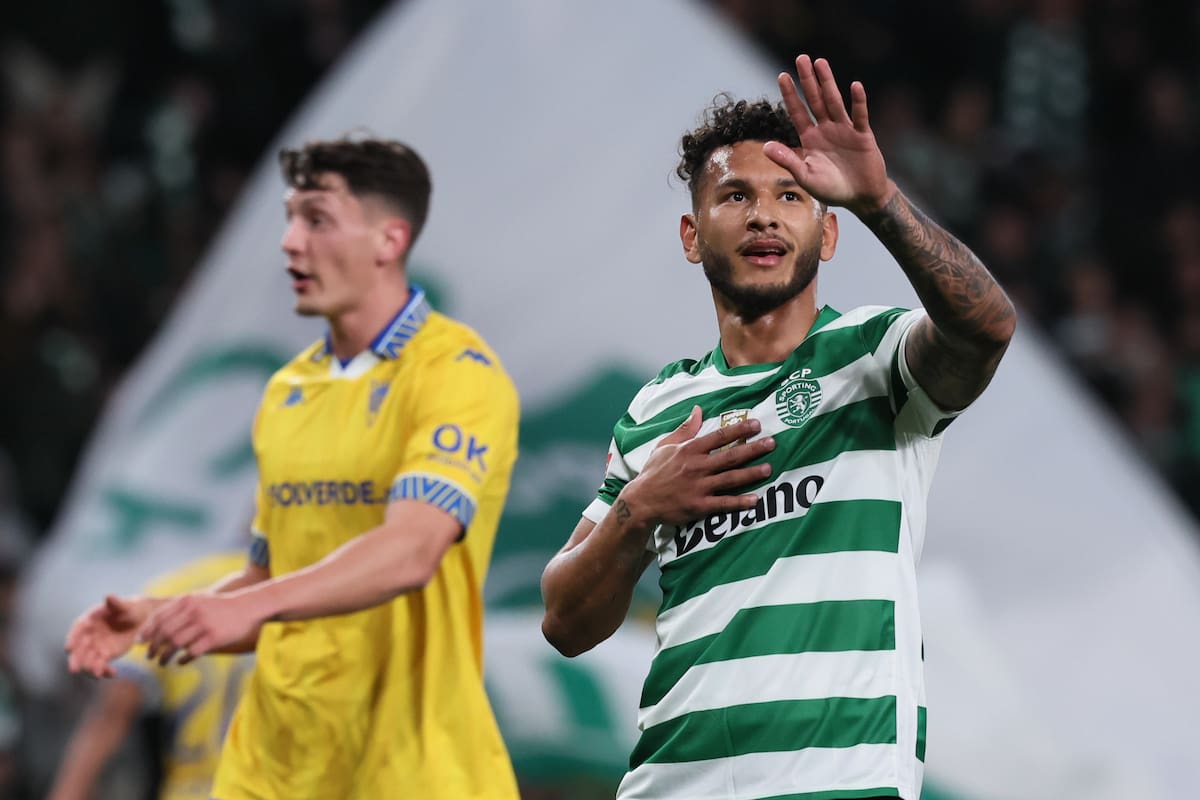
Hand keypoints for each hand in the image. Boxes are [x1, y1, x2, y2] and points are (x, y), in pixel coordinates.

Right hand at [65, 595, 153, 678]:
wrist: (142, 620)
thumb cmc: (131, 608)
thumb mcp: (126, 605)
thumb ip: (117, 603)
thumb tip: (108, 596)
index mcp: (90, 619)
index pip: (77, 629)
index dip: (71, 638)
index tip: (68, 648)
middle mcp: (89, 635)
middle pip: (78, 649)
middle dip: (76, 659)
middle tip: (74, 670)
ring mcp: (95, 646)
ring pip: (87, 660)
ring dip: (90, 668)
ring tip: (99, 673)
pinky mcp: (104, 656)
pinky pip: (100, 665)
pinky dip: (104, 671)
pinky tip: (112, 673)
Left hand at [139, 592, 262, 665]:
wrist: (247, 606)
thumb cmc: (219, 606)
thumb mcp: (198, 600)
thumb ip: (179, 609)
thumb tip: (154, 626)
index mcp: (187, 601)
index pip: (159, 617)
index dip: (147, 631)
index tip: (140, 642)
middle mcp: (193, 611)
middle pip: (165, 632)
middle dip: (153, 646)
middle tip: (149, 656)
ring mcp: (204, 624)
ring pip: (175, 643)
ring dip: (164, 656)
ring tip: (161, 662)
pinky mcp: (214, 637)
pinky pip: (191, 652)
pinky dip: (182, 660)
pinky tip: (180, 662)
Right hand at [621, 406, 773, 526]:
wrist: (640, 501)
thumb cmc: (653, 472)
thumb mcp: (665, 445)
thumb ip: (684, 429)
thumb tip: (698, 410)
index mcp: (689, 450)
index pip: (719, 437)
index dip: (739, 430)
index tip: (757, 425)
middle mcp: (697, 467)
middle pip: (730, 456)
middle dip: (753, 449)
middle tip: (772, 443)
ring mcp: (699, 487)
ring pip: (730, 478)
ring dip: (751, 473)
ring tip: (769, 469)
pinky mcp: (699, 506)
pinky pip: (723, 504)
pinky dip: (740, 502)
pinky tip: (755, 500)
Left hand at [763, 54, 893, 215]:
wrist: (861, 197)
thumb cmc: (832, 189)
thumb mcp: (806, 177)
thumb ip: (788, 160)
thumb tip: (766, 146)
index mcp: (810, 139)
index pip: (798, 112)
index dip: (790, 95)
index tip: (782, 75)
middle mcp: (826, 130)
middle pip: (815, 100)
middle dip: (807, 80)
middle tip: (801, 58)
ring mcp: (845, 130)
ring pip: (834, 102)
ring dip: (828, 82)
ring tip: (820, 62)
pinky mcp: (863, 135)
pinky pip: (860, 116)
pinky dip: (858, 101)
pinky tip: (855, 86)